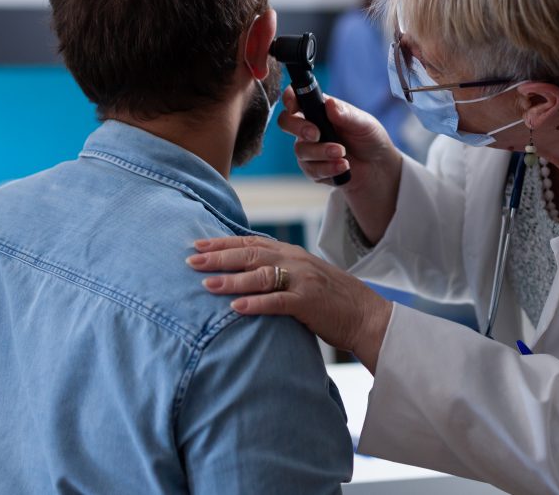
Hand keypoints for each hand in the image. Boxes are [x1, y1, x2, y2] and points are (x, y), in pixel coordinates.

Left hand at [187, 235, 392, 373]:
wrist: (367, 315)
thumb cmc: (332, 300)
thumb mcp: (304, 278)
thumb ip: (279, 272)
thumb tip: (246, 274)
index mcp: (293, 253)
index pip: (252, 242)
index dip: (223, 243)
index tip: (197, 244)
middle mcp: (296, 261)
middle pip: (251, 253)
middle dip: (219, 257)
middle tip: (191, 260)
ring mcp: (303, 280)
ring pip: (261, 274)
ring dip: (232, 279)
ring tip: (207, 284)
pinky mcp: (309, 302)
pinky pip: (277, 301)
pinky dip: (255, 304)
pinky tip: (235, 308)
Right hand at [278, 88, 403, 242]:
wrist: (378, 166)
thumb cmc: (370, 138)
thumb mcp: (363, 123)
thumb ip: (346, 114)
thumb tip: (329, 104)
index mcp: (319, 109)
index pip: (295, 98)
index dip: (289, 99)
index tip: (294, 107)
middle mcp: (310, 127)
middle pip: (286, 122)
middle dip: (298, 128)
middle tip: (317, 134)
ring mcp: (309, 148)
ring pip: (300, 150)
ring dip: (321, 152)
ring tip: (343, 154)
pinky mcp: (314, 169)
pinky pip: (311, 170)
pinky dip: (328, 168)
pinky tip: (343, 166)